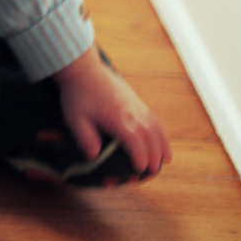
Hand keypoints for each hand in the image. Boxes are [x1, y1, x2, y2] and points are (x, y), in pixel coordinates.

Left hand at [54, 47, 171, 177]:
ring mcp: (136, 105)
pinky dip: (161, 130)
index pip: (135, 142)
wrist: (83, 68)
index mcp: (118, 119)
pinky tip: (161, 139)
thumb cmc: (78, 94)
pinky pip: (154, 118)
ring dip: (162, 144)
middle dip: (153, 156)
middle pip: (150, 138)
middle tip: (152, 171)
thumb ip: (85, 139)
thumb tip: (93, 157)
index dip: (140, 157)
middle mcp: (132, 112)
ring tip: (165, 160)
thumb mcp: (75, 119)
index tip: (139, 168)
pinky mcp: (136, 100)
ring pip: (156, 127)